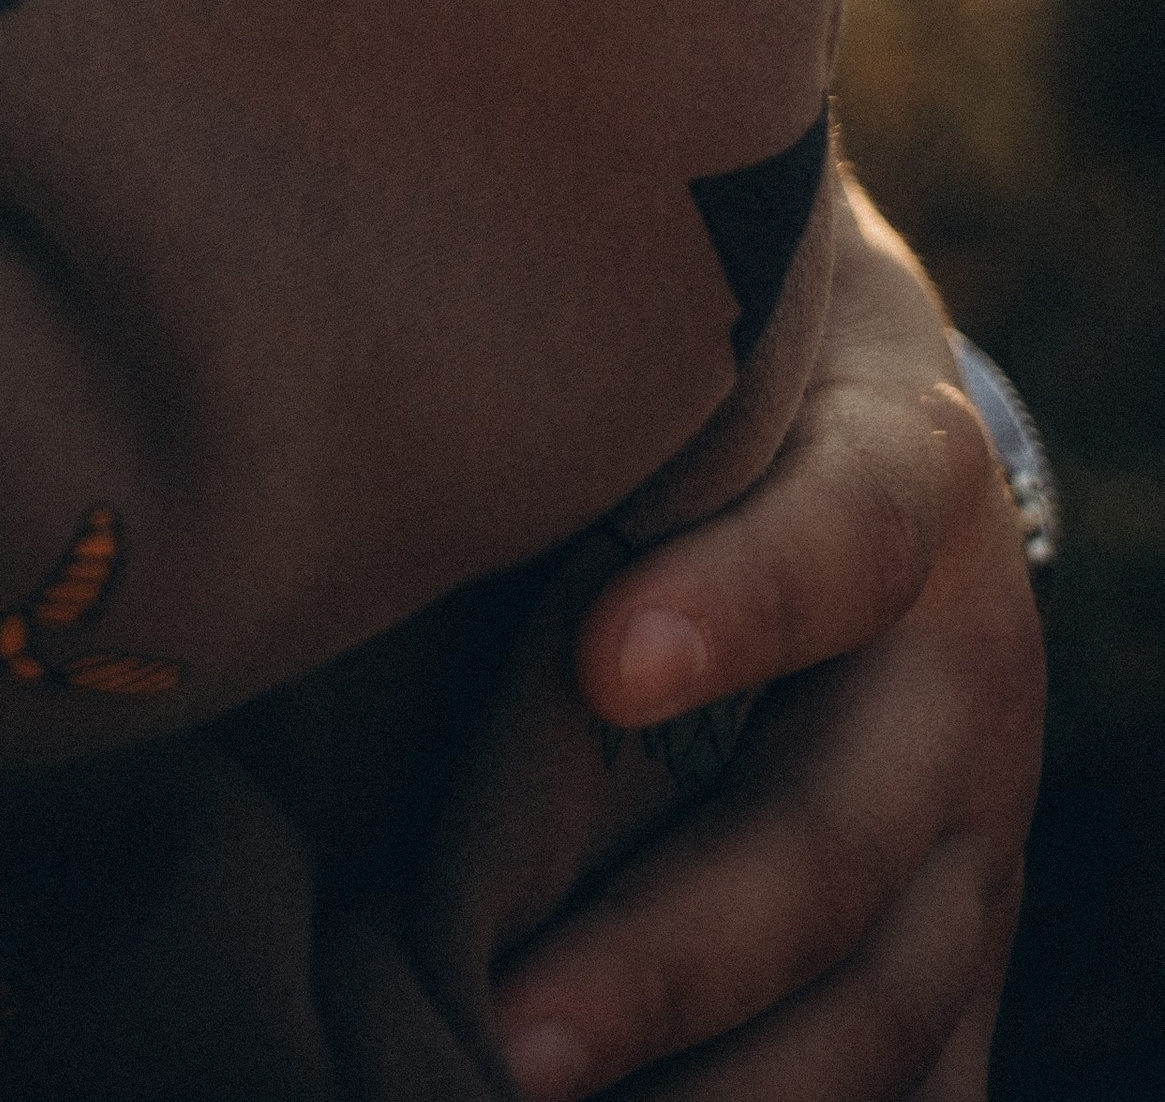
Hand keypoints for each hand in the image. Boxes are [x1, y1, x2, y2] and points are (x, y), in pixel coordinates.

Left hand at [491, 183, 1042, 1098]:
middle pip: (837, 832)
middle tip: (505, 1037)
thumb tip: (374, 409)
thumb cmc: (710, 364)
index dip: (736, 604)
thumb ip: (589, 378)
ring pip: (881, 995)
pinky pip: (922, 1070)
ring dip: (723, 1086)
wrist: (871, 412)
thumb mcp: (687, 329)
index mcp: (903, 471)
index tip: (598, 661)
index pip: (839, 537)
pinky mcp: (964, 931)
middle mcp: (967, 664)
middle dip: (671, 953)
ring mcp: (982, 822)